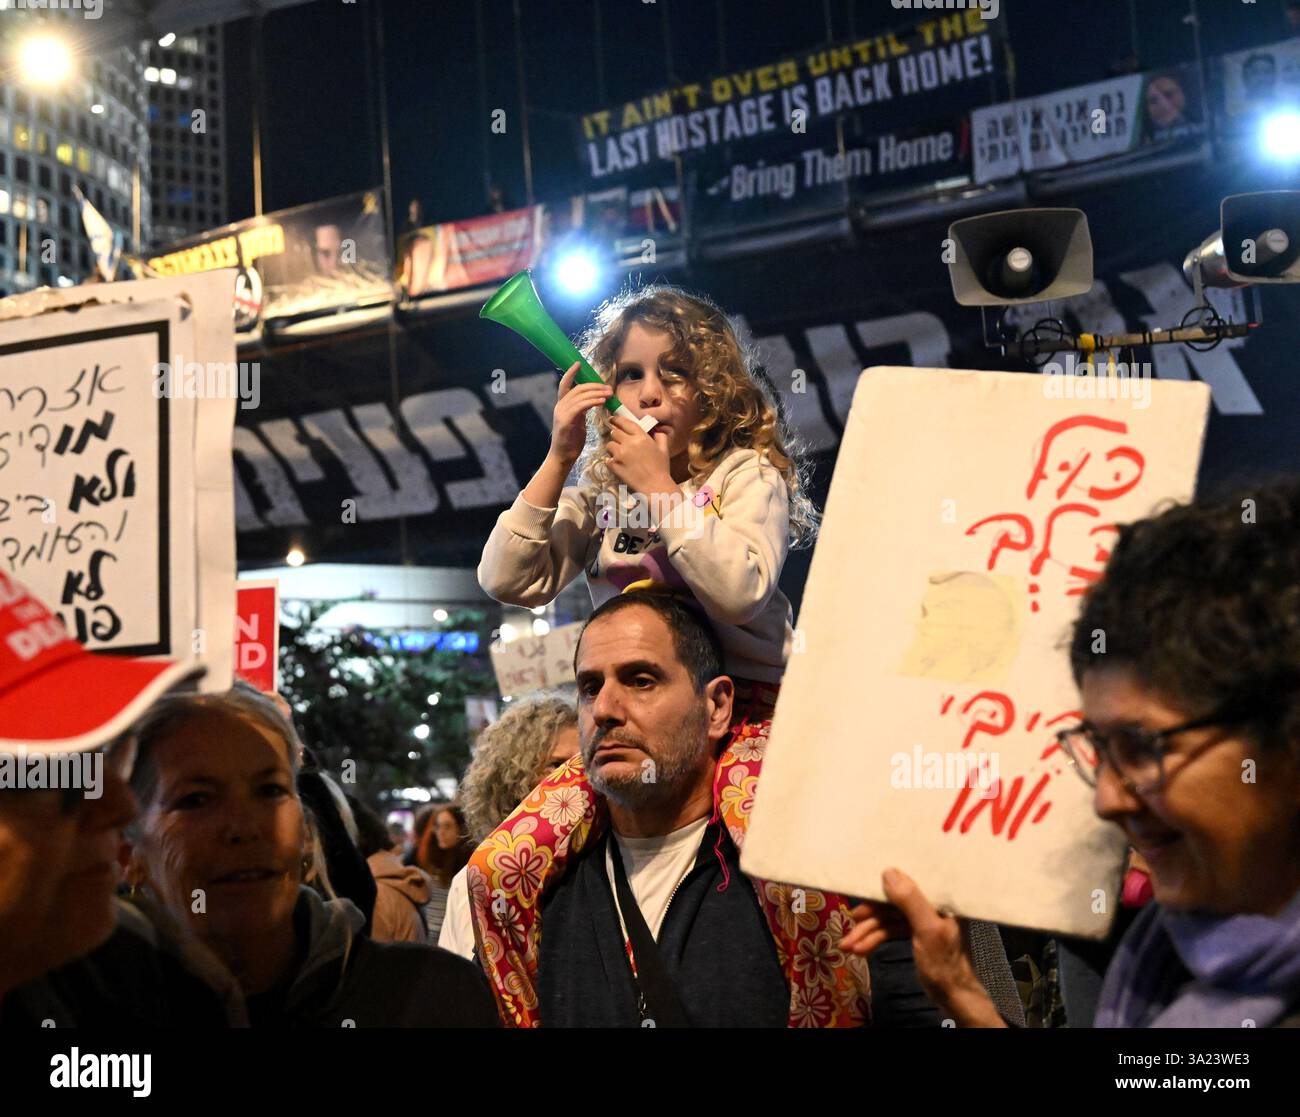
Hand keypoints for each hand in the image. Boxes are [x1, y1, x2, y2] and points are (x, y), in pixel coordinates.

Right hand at [549, 362, 611, 466]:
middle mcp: (560, 406)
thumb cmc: (571, 441)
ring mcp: (561, 413)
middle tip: (609, 388)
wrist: (563, 457)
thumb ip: (582, 410)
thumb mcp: (578, 422)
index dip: (571, 373)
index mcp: (562, 405)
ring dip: (597, 393)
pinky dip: (592, 401)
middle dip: (595, 386)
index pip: (565, 385)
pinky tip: (602, 401)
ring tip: (609, 394)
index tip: (579, 363)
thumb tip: (594, 401)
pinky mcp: (565, 420)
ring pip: (580, 396)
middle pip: (578, 388)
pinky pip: (580, 406)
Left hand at [606, 414, 675, 498]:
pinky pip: (607, 459)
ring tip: (620, 455)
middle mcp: (629, 443)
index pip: (625, 423)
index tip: (613, 419)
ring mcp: (620, 454)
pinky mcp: (614, 465)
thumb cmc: (661, 468)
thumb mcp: (664, 449)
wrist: (654, 487)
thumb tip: (656, 429)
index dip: (617, 419)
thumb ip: (660, 436)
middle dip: (616, 435)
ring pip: (609, 445)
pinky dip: (611, 461)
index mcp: (641, 437)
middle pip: (614, 432)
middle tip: (620, 441)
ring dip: (613, 448)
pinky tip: (619, 465)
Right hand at [838, 868, 1004, 1026]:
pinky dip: (875, 940)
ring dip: (867, 932)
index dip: (883, 886)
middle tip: (851, 922)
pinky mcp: (915, 933)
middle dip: (870, 916)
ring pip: (888, 919)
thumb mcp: (928, 930)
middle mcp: (930, 904)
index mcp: (939, 897)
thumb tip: (888, 871)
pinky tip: (860, 949)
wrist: (953, 997)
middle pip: (893, 902)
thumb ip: (910, 901)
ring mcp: (921, 919)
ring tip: (847, 946)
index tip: (862, 891)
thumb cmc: (945, 964)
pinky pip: (890, 931)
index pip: (908, 882)